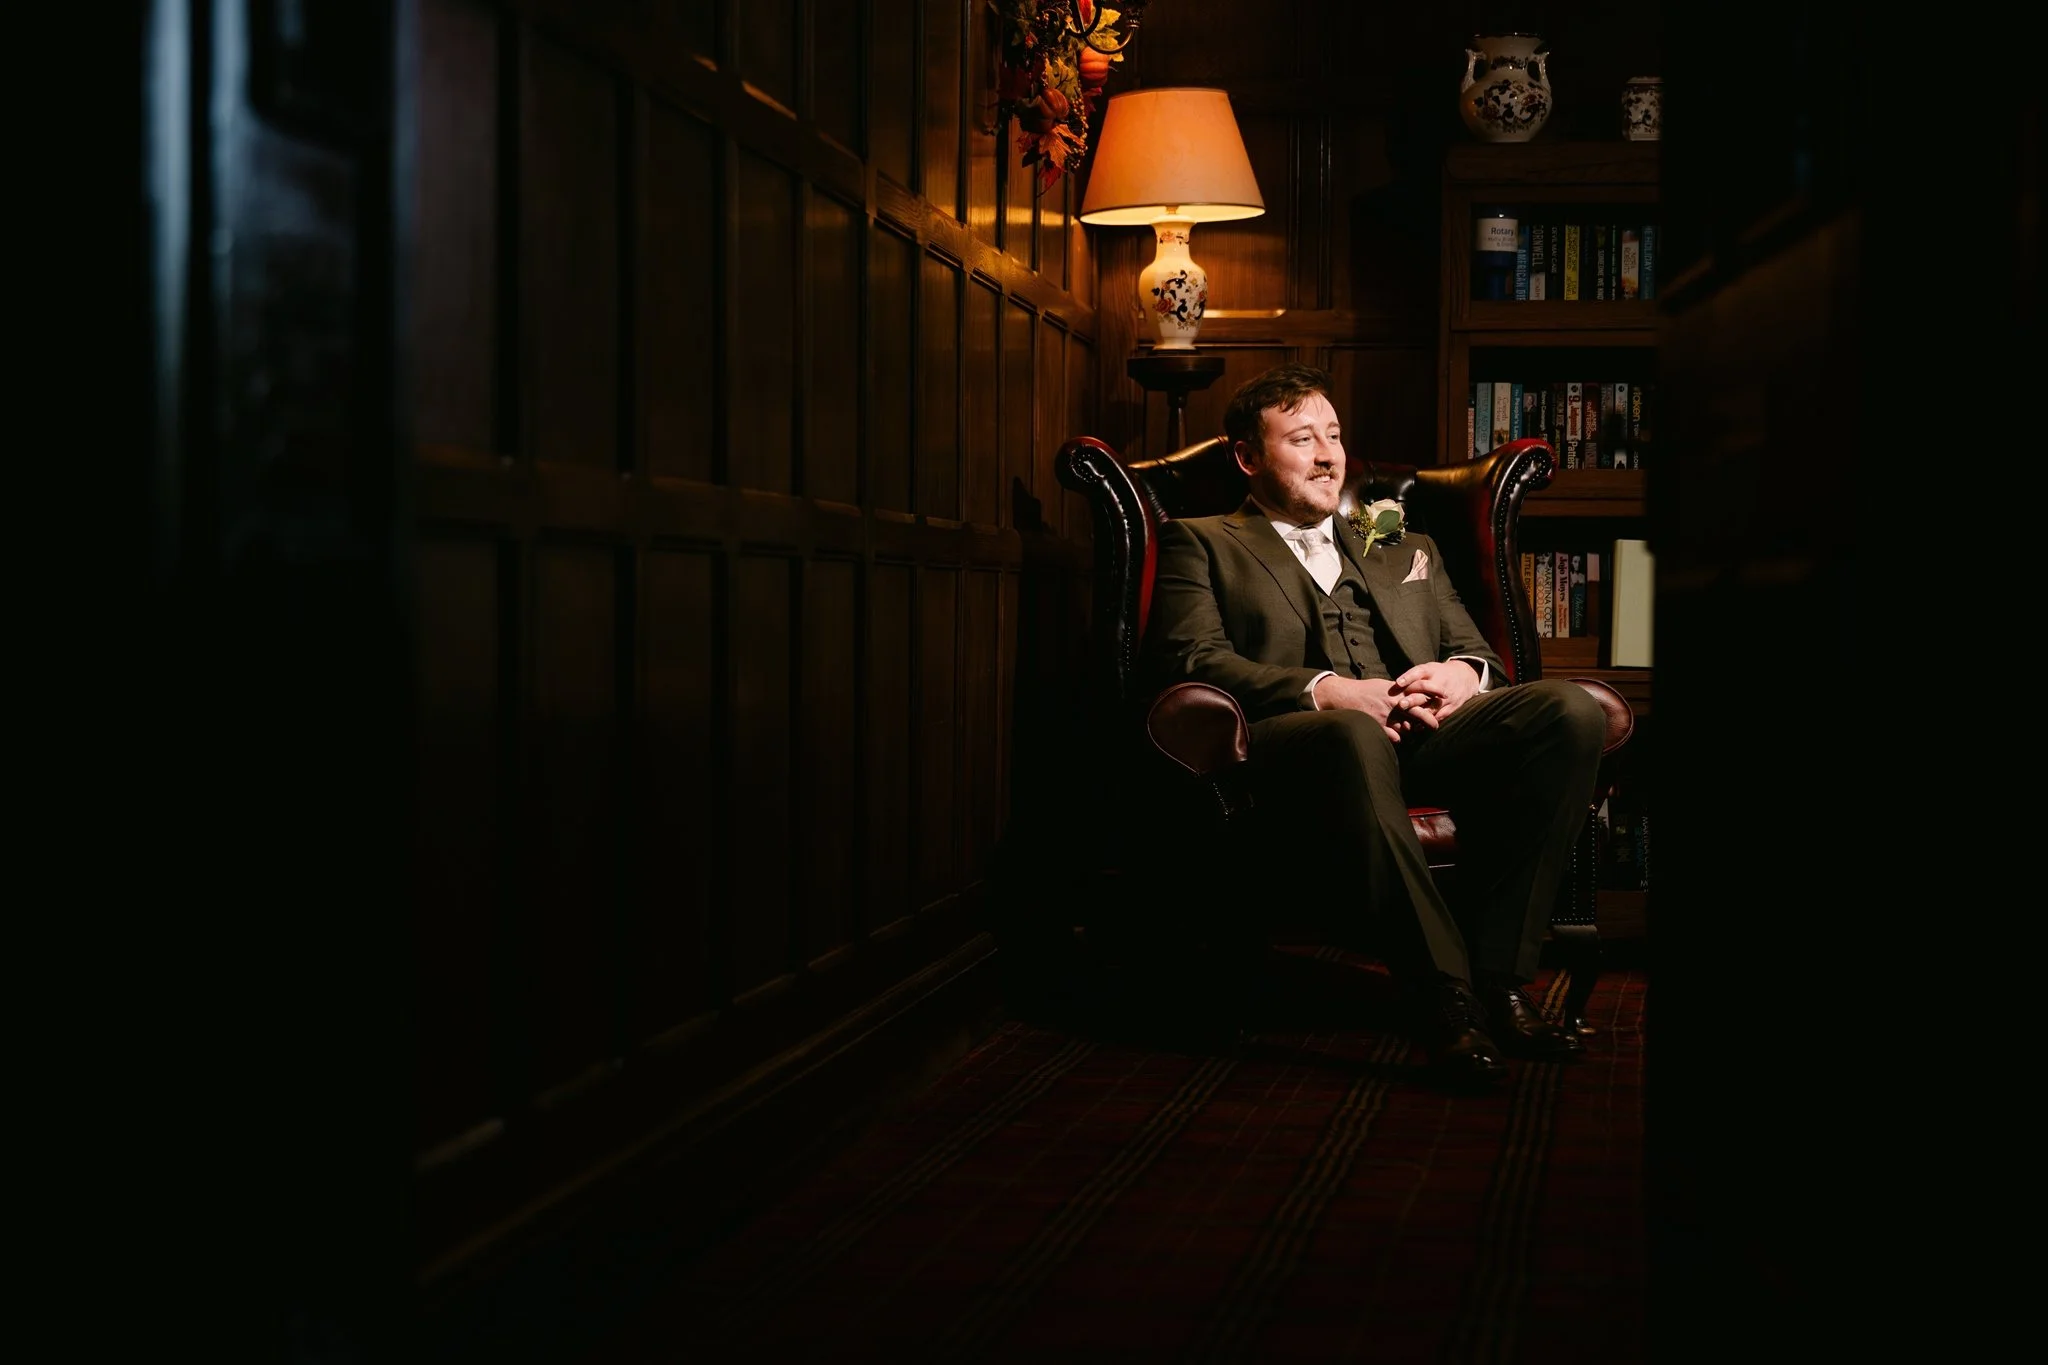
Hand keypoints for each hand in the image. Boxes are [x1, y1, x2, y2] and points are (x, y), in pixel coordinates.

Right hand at [1311, 674, 1429, 742]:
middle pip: (1418, 713)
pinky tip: (1398, 739)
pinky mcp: (1377, 725)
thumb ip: (1398, 691)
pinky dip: (1398, 739)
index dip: (1431, 702)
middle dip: (1428, 721)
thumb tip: (1410, 692)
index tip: (1438, 707)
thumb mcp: (1384, 685)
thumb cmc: (1364, 689)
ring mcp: (1386, 716)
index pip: (1420, 697)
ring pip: (1407, 728)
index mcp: (1397, 693)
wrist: (1345, 695)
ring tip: (1413, 734)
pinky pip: (1394, 737)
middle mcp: (1394, 704)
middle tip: (1434, 727)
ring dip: (1411, 732)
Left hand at [1391, 660, 1482, 722]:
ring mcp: (1446, 696)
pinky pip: (1440, 715)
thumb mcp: (1428, 669)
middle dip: (1413, 699)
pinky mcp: (1452, 706)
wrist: (1465, 677)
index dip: (1408, 677)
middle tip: (1401, 705)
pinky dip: (1429, 722)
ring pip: (1433, 705)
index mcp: (1432, 670)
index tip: (1397, 683)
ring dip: (1420, 714)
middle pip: (1426, 690)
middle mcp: (1440, 682)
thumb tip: (1393, 687)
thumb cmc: (1438, 674)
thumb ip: (1413, 676)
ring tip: (1407, 720)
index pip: (1419, 672)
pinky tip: (1418, 727)